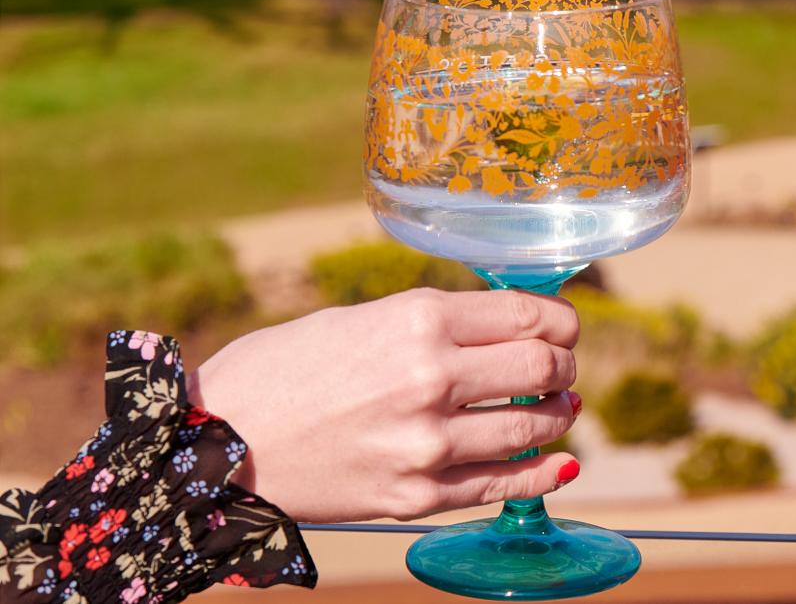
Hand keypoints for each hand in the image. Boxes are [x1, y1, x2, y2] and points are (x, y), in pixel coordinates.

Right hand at [188, 288, 583, 522]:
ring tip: (558, 409)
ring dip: (558, 416)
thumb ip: (434, 323)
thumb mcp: (361, 318)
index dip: (563, 320)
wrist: (214, 442)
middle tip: (561, 368)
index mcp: (418, 319)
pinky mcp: (415, 495)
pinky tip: (560, 465)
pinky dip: (543, 474)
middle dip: (563, 365)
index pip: (530, 314)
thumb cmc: (283, 369)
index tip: (565, 326)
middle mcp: (430, 377)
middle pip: (543, 366)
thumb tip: (507, 326)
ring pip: (533, 426)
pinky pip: (504, 486)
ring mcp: (426, 443)